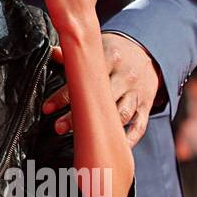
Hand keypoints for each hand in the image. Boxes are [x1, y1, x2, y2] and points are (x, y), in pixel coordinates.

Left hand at [43, 33, 161, 147]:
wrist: (149, 53)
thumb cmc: (117, 52)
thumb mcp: (99, 48)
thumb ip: (77, 55)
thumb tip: (53, 52)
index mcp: (111, 59)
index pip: (84, 79)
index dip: (64, 95)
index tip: (48, 108)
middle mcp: (125, 77)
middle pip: (101, 99)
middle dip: (78, 116)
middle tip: (58, 128)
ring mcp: (137, 93)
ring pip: (120, 114)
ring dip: (101, 129)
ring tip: (83, 140)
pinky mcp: (146, 106)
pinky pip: (139, 126)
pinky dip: (128, 139)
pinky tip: (114, 148)